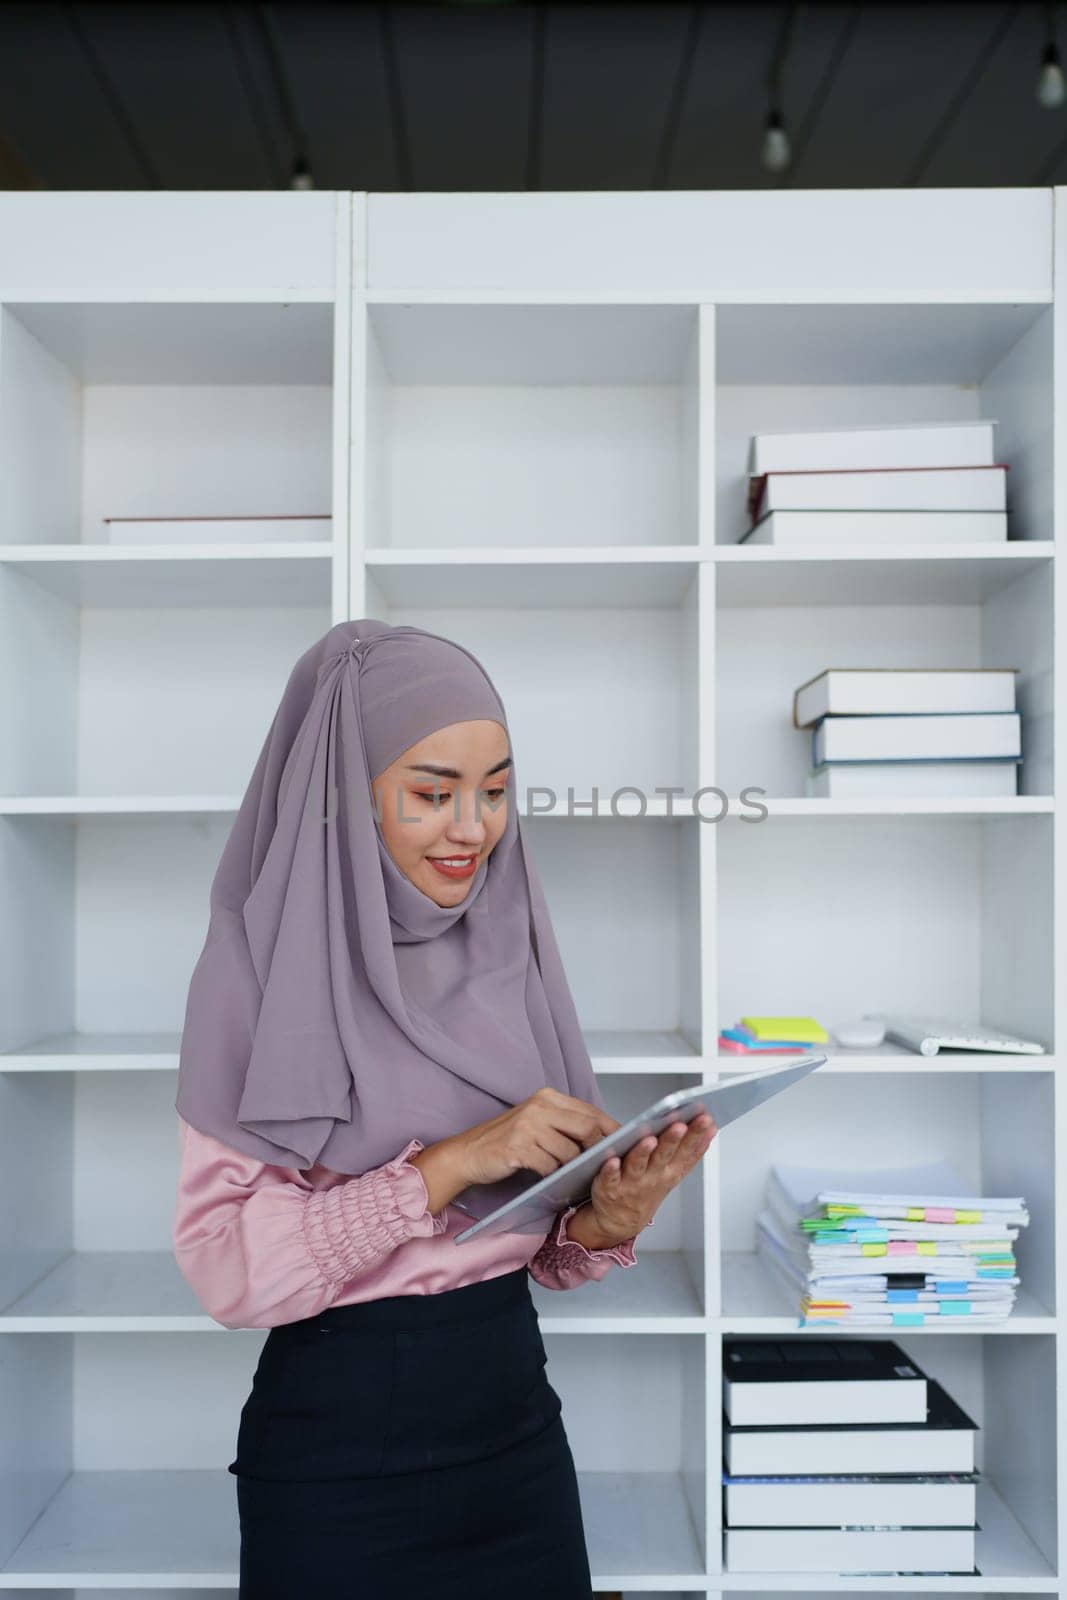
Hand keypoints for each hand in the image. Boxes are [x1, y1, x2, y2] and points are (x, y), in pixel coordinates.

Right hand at [454, 1086, 620, 1185]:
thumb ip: (565, 1124)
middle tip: (602, 1166)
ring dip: (573, 1169)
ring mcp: (528, 1126)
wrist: (468, 1153)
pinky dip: (554, 1176)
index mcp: (547, 1097)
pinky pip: (550, 1166)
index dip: (612, 1129)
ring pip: (570, 1152)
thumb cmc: (506, 1141)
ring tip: (574, 1177)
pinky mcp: (518, 1148)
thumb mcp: (536, 1123)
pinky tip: (550, 1179)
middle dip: (598, 1150)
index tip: (626, 1143)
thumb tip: (602, 1137)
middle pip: (587, 1128)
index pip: (591, 1111)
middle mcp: (539, 1106)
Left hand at [577, 1114, 717, 1247]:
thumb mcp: (675, 1173)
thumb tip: (712, 1129)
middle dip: (673, 1140)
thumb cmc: (647, 1190)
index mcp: (669, 1171)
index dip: (696, 1135)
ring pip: (638, 1165)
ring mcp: (631, 1183)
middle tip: (680, 1125)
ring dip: (644, 1152)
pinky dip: (611, 1170)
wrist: (620, 1221)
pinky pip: (609, 1178)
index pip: (686, 1151)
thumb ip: (693, 1152)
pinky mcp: (608, 1188)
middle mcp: (652, 1177)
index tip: (705, 1119)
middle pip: (664, 1156)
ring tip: (650, 1139)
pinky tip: (612, 1160)